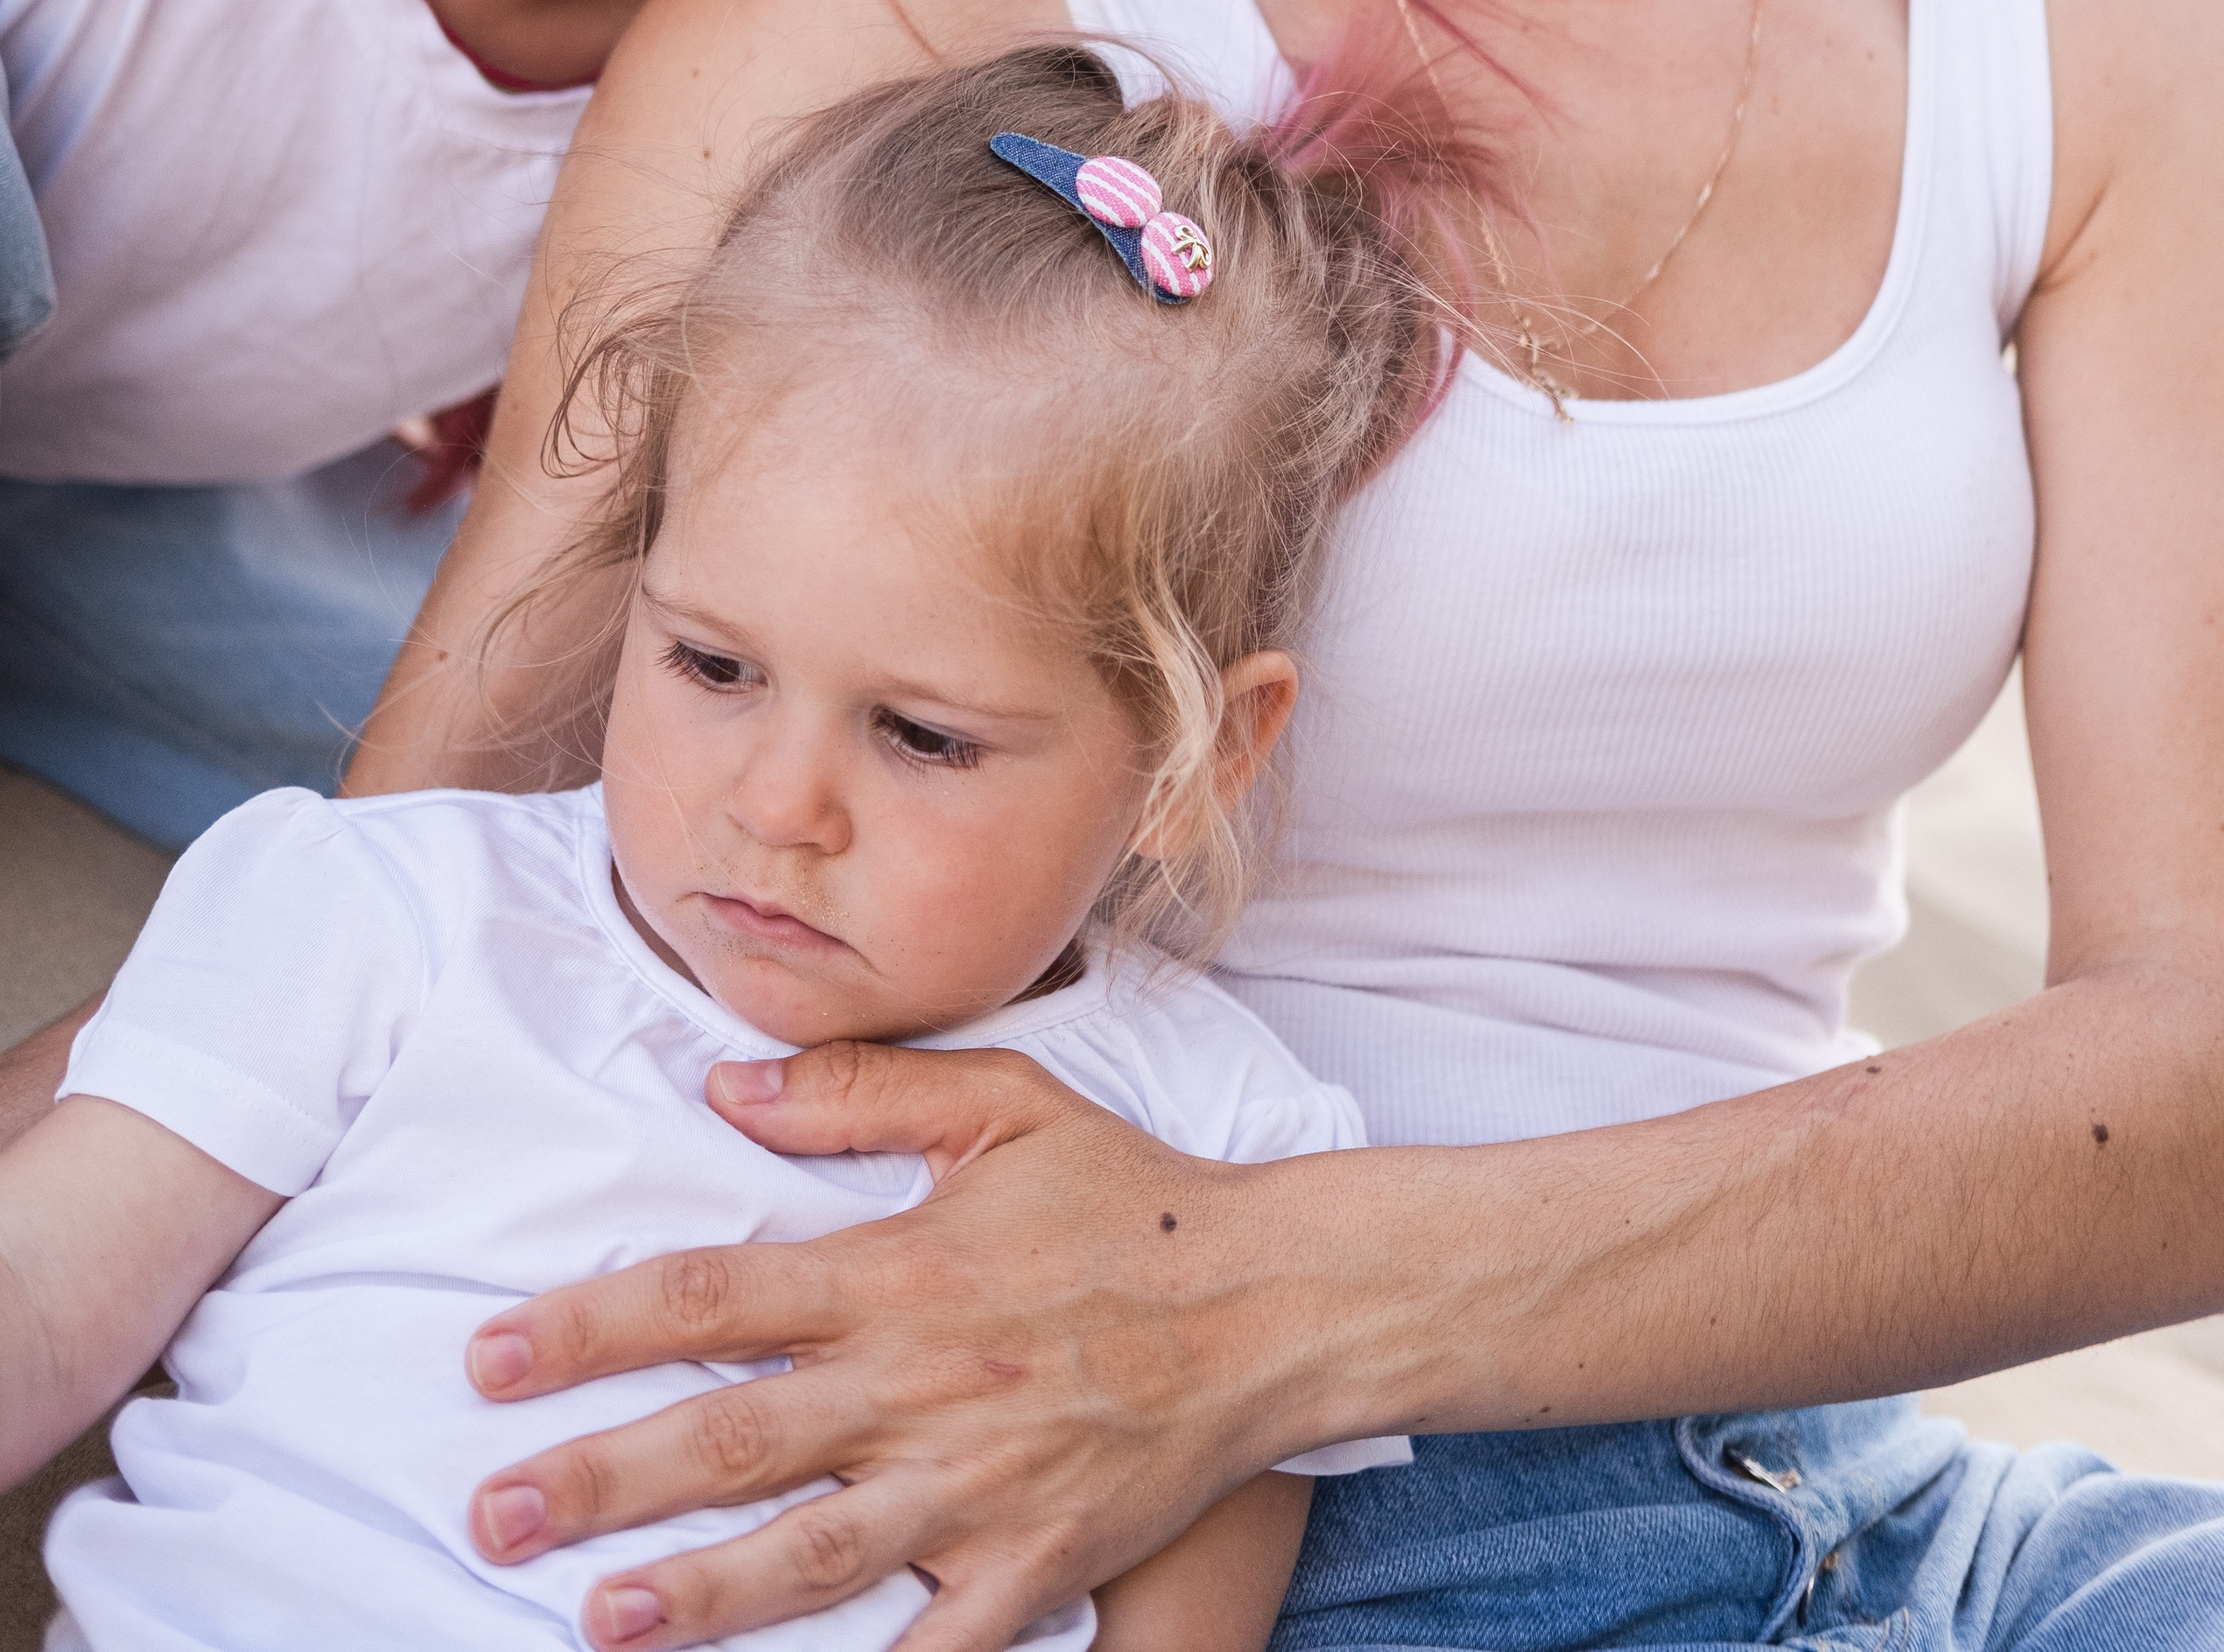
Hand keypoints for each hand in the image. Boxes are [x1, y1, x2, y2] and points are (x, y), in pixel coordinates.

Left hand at [463, 1042, 1330, 1651]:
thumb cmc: (1134, 1201)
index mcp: (899, 1271)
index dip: (591, 1324)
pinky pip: (936, 1651)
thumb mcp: (1006, 1103)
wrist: (1277, 1301)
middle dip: (599, 1475)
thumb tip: (727, 1084)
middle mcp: (920, 1382)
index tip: (489, 1356)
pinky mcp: (1034, 1568)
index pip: (712, 1292)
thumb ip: (863, 1089)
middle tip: (488, 1508)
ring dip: (695, 1589)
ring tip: (596, 1617)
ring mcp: (976, 1487)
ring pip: (810, 1552)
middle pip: (733, 1434)